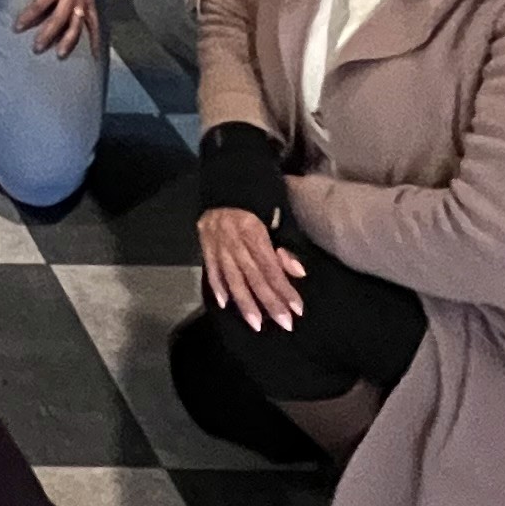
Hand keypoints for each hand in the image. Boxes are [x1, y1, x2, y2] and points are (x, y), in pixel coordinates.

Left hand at [12, 0, 99, 59]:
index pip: (40, 5)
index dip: (28, 17)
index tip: (17, 28)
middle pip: (58, 19)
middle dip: (47, 34)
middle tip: (37, 48)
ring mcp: (82, 1)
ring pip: (76, 24)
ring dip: (68, 40)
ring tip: (60, 55)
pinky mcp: (91, 3)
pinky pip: (95, 23)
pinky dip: (96, 38)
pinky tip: (95, 54)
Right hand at [197, 203, 305, 329]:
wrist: (225, 181)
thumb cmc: (257, 201)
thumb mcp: (277, 216)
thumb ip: (285, 245)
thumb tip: (299, 273)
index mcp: (253, 231)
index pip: (271, 267)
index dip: (284, 289)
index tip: (297, 309)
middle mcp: (233, 240)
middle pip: (253, 276)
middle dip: (270, 302)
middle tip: (284, 324)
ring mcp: (217, 244)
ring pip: (232, 277)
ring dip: (245, 303)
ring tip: (256, 324)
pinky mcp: (205, 244)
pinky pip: (211, 269)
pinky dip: (217, 286)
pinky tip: (225, 304)